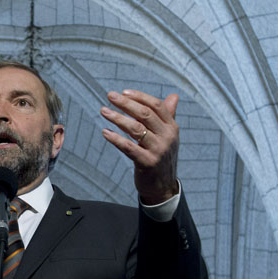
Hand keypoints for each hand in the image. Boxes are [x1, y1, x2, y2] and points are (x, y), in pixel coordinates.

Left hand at [100, 89, 179, 204]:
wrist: (163, 186)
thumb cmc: (162, 157)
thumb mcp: (168, 136)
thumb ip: (168, 116)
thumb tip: (173, 96)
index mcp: (172, 127)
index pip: (156, 105)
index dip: (140, 97)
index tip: (124, 92)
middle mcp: (167, 137)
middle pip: (145, 114)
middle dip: (126, 103)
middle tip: (110, 96)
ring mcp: (158, 150)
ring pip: (135, 128)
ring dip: (117, 118)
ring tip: (103, 111)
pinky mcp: (148, 163)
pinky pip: (128, 147)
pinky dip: (115, 138)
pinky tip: (105, 132)